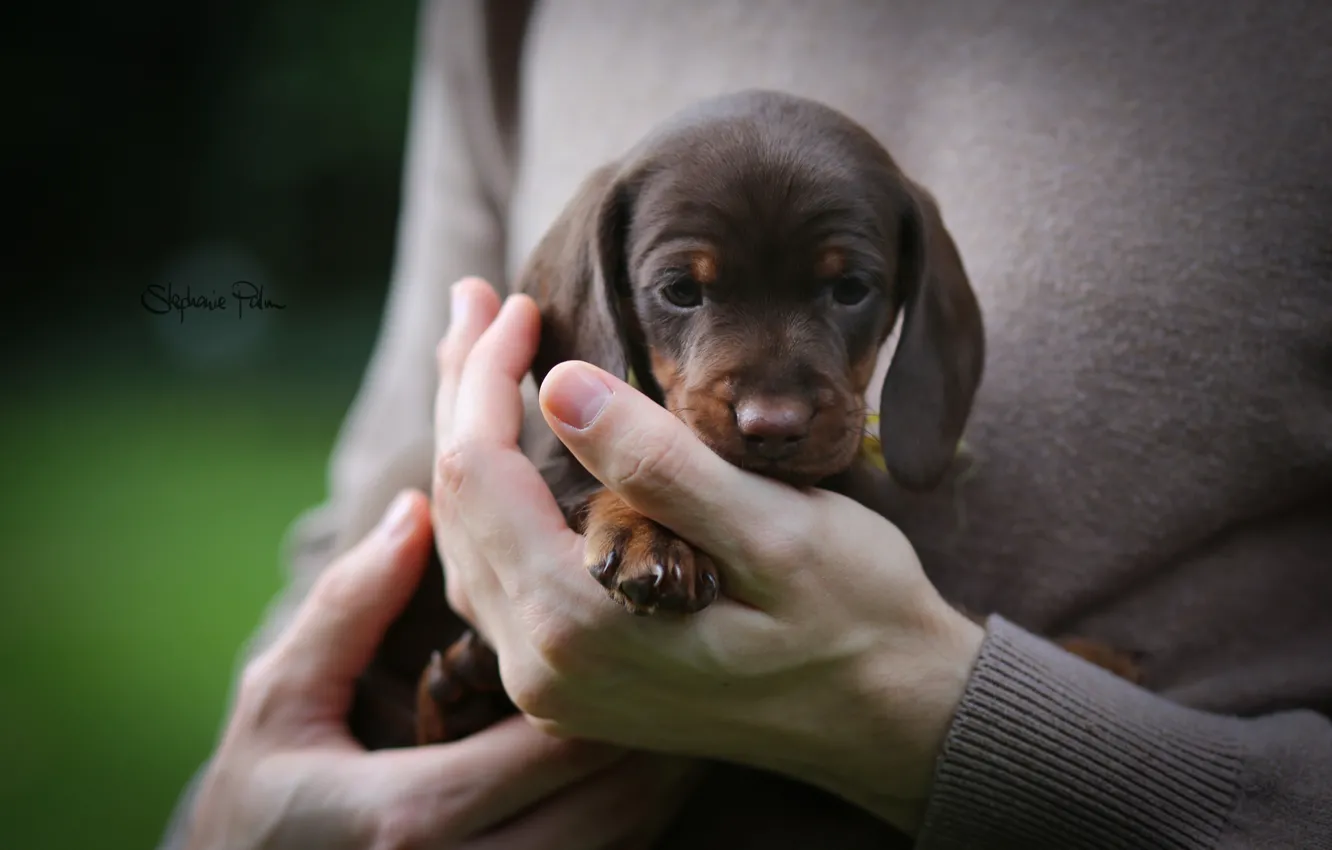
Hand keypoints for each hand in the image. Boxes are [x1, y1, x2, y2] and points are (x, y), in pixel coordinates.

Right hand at [184, 488, 695, 849]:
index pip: (556, 738)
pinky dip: (637, 815)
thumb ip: (346, 610)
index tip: (640, 602)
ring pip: (624, 841)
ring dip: (661, 771)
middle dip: (660, 721)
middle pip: (615, 799)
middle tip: (696, 644)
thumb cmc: (260, 803)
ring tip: (686, 692)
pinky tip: (644, 761)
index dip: (614, 667)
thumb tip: (415, 513)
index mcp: (413, 816)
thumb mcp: (279, 702)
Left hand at [432, 278, 985, 834]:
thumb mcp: (777, 529)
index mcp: (579, 621)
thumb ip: (661, 464)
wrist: (889, 719)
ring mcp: (551, 681)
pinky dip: (490, 499)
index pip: (480, 469)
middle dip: (463, 390)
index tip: (521, 302)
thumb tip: (558, 384)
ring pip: (465, 538)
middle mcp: (543, 664)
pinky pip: (495, 576)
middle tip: (477, 300)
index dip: (488, 372)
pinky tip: (504, 449)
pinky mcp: (571, 680)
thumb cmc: (853, 616)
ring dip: (469, 439)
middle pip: (456, 501)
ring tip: (477, 355)